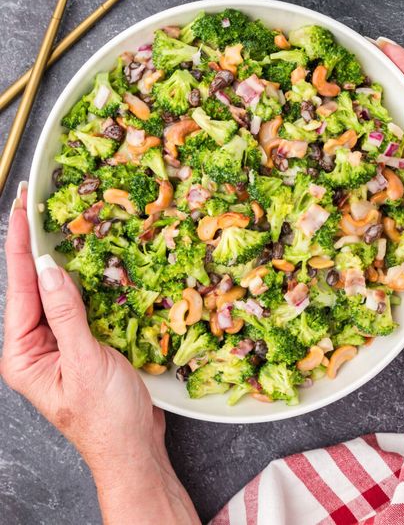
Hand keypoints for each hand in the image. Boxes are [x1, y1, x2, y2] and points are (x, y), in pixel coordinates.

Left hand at [1, 186, 198, 524]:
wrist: (135, 449)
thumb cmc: (107, 419)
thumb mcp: (85, 363)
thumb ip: (66, 313)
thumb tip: (47, 268)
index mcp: (23, 354)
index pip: (19, 287)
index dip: (20, 244)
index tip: (23, 208)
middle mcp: (35, 345)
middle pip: (32, 284)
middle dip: (34, 244)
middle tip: (37, 202)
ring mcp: (59, 343)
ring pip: (56, 290)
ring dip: (61, 257)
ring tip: (59, 219)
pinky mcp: (83, 342)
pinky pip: (79, 302)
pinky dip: (85, 278)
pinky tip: (90, 258)